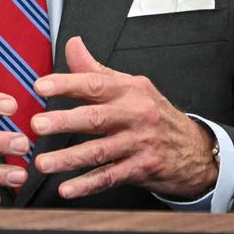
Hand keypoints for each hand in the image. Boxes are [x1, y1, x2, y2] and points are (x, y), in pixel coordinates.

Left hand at [29, 36, 219, 200]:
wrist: (194, 148)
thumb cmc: (155, 115)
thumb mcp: (131, 86)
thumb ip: (96, 70)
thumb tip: (72, 45)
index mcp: (129, 90)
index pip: (94, 83)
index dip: (66, 84)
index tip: (41, 86)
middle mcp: (135, 115)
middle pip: (96, 117)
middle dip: (64, 121)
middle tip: (38, 125)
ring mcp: (139, 143)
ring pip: (100, 151)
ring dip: (69, 158)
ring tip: (44, 163)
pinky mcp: (141, 168)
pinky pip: (110, 176)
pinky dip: (87, 185)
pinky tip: (68, 189)